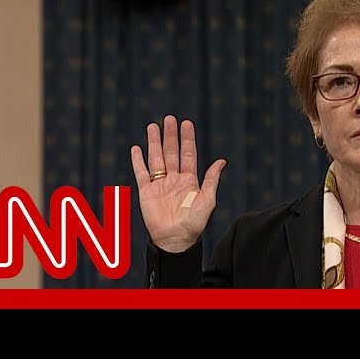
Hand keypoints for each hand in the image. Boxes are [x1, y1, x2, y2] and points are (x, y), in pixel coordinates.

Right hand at [130, 115, 226, 252]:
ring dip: (154, 142)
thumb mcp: (208, 200)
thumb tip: (222, 161)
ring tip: (153, 126)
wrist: (176, 239)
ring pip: (156, 158)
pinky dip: (138, 160)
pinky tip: (137, 148)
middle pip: (171, 152)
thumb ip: (212, 180)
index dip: (187, 139)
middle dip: (170, 135)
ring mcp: (159, 184)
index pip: (188, 154)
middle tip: (169, 118)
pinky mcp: (146, 192)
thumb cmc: (194, 223)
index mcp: (189, 180)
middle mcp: (174, 179)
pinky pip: (141, 173)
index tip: (186, 123)